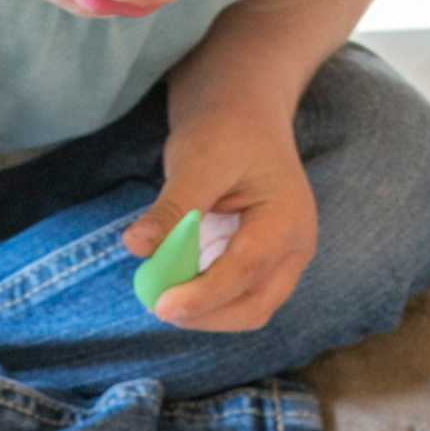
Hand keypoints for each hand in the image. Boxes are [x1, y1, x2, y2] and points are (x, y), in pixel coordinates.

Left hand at [122, 108, 317, 333]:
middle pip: (253, 307)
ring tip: (164, 293)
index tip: (160, 305)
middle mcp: (295, 248)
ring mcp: (284, 263)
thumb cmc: (225, 131)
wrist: (244, 116)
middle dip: (204, 314)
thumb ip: (170, 209)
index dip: (202, 295)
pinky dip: (207, 303)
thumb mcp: (195, 162)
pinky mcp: (266, 270)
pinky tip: (178, 287)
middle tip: (156, 304)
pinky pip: (238, 301)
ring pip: (247, 312)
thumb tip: (135, 246)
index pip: (245, 270)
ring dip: (205, 313)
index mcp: (287, 218)